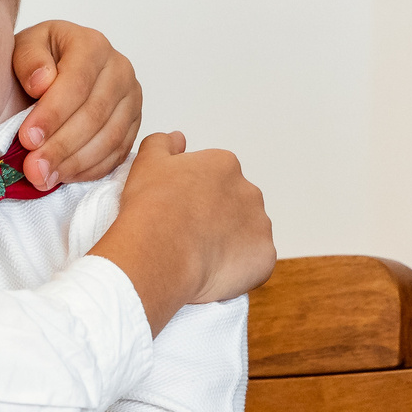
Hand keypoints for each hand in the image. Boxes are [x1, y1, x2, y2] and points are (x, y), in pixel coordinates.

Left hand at [10, 20, 141, 189]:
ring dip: (74, 163)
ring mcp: (131, 99)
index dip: (52, 114)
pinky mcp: (133, 124)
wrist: (54, 70)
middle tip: (33, 168)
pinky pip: (118, 153)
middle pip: (95, 114)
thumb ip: (28, 59)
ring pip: (109, 138)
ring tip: (43, 177)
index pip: (77, 83)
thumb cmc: (38, 61)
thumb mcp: (23, 48)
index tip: (27, 138)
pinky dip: (90, 169)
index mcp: (92, 45)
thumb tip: (42, 82)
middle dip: (61, 145)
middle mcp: (120, 69)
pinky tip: (64, 176)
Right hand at [89, 131, 274, 331]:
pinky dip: (240, 268)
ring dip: (231, 243)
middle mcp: (249, 191)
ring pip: (248, 234)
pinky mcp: (264, 257)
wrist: (160, 253)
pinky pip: (255, 263)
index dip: (196, 195)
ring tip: (201, 257)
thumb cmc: (151, 208)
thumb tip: (178, 138)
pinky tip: (215, 273)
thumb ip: (164, 143)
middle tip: (190, 235)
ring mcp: (260, 225)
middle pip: (236, 204)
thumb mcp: (147, 162)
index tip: (180, 210)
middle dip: (218, 218)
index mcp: (224, 165)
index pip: (217, 177)